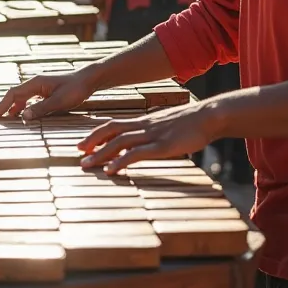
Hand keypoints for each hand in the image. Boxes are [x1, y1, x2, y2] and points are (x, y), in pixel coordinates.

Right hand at [0, 71, 91, 119]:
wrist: (88, 80)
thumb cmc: (76, 89)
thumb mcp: (59, 101)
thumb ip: (41, 108)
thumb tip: (23, 116)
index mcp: (35, 83)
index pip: (12, 95)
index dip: (1, 106)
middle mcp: (34, 84)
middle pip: (13, 96)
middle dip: (2, 108)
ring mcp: (39, 88)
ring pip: (20, 98)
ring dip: (11, 109)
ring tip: (3, 120)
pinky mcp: (44, 92)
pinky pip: (28, 100)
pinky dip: (21, 108)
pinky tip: (20, 116)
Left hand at [78, 104, 215, 174]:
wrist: (209, 116)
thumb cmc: (191, 124)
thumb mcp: (167, 126)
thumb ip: (153, 133)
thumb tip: (145, 143)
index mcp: (144, 121)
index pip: (113, 124)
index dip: (96, 133)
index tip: (83, 144)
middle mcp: (144, 126)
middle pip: (111, 131)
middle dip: (92, 142)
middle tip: (78, 154)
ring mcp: (152, 135)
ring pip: (119, 142)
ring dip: (100, 154)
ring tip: (87, 165)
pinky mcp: (162, 146)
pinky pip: (137, 153)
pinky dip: (121, 161)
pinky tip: (111, 170)